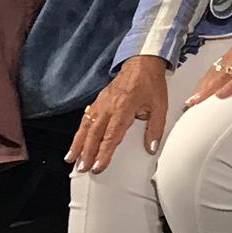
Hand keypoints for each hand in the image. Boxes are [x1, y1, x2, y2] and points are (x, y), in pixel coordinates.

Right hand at [67, 55, 168, 172]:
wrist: (142, 63)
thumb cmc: (151, 84)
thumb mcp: (160, 106)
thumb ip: (155, 129)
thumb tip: (152, 148)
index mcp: (124, 108)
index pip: (111, 136)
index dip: (103, 153)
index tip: (98, 166)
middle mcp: (109, 107)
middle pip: (94, 134)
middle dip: (87, 153)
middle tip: (82, 168)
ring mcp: (101, 103)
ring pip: (86, 127)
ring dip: (77, 144)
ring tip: (71, 159)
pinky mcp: (98, 101)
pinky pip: (86, 118)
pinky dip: (79, 131)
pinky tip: (76, 141)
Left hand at [184, 27, 231, 107]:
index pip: (216, 68)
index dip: (204, 82)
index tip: (196, 94)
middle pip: (215, 73)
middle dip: (201, 89)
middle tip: (190, 102)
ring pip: (223, 76)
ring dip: (209, 90)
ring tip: (198, 102)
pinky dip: (229, 87)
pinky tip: (220, 96)